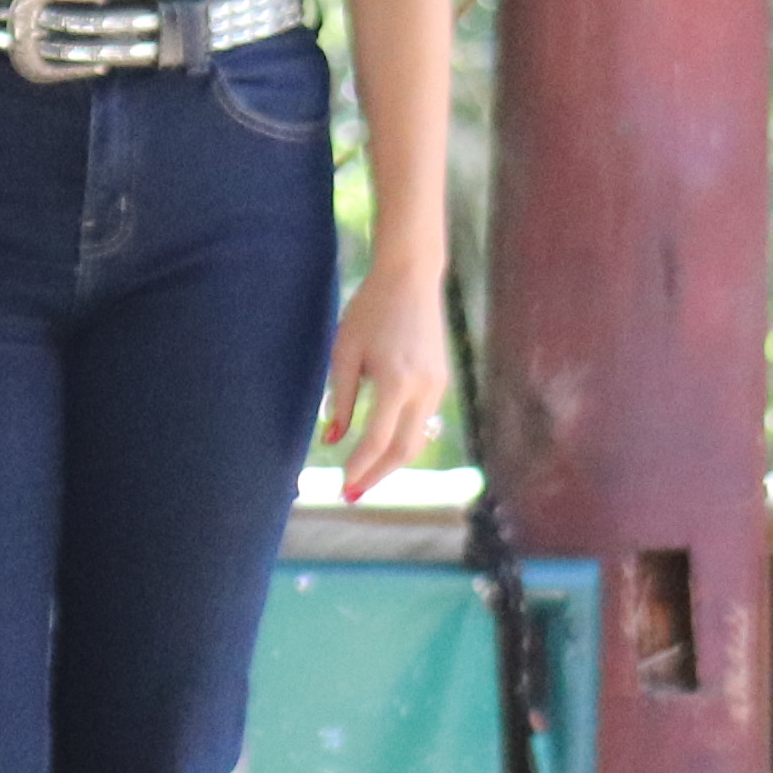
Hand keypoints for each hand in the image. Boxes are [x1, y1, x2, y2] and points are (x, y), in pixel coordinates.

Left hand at [321, 259, 445, 497]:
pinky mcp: (441, 380)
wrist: (411, 278)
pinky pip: (422, 421)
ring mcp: (438, 385)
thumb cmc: (370, 310)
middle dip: (377, 476)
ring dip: (391, 462)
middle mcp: (423, 389)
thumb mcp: (345, 351)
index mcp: (395, 381)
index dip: (359, 468)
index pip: (377, 440)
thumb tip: (331, 438)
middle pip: (403, 450)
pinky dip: (403, 440)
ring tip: (364, 477)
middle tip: (352, 495)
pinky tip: (382, 447)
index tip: (342, 488)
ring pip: (416, 438)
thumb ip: (340, 397)